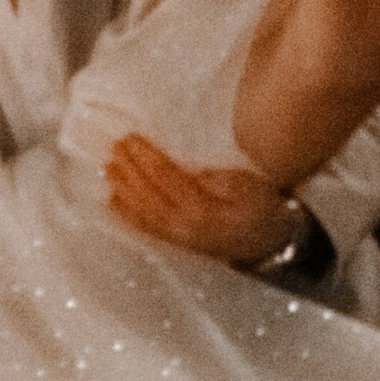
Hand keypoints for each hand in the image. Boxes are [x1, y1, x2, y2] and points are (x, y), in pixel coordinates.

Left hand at [104, 136, 300, 264]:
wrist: (271, 241)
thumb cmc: (263, 207)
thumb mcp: (252, 187)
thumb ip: (224, 180)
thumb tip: (197, 174)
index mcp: (203, 209)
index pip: (166, 178)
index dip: (146, 157)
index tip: (130, 138)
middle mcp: (185, 226)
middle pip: (148, 194)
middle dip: (129, 169)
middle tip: (114, 146)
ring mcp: (179, 237)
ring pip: (143, 212)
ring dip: (122, 188)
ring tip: (108, 167)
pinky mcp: (177, 242)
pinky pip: (146, 227)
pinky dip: (127, 214)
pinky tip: (113, 200)